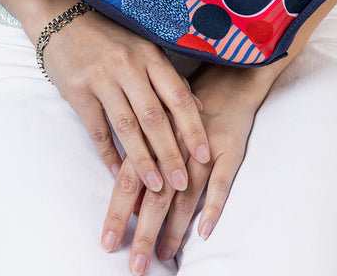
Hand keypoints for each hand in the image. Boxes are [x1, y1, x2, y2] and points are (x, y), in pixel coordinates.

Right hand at [37, 9, 210, 194]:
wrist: (62, 20)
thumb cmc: (110, 37)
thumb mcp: (143, 48)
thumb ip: (169, 78)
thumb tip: (200, 108)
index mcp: (150, 54)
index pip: (179, 96)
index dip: (193, 128)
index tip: (204, 157)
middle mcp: (128, 65)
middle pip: (155, 117)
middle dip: (171, 154)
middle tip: (183, 183)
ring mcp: (101, 78)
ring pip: (127, 127)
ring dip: (142, 161)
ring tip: (155, 187)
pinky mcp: (77, 90)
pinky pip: (97, 129)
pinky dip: (108, 154)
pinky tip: (116, 173)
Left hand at [101, 62, 287, 272]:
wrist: (226, 79)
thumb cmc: (184, 107)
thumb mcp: (157, 124)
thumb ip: (141, 157)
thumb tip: (125, 199)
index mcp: (152, 137)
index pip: (129, 180)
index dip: (117, 213)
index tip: (106, 244)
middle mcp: (174, 144)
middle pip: (156, 193)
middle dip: (143, 232)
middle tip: (135, 267)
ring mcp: (203, 147)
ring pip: (186, 192)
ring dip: (174, 228)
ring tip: (164, 256)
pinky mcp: (230, 148)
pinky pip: (222, 181)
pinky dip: (213, 206)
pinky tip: (205, 231)